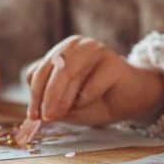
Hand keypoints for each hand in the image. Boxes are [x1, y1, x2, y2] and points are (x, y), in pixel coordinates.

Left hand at [26, 36, 163, 125]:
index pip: (37, 72)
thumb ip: (51, 104)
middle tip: (46, 118)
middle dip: (45, 97)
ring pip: (68, 73)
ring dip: (61, 98)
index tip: (34, 117)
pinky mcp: (113, 62)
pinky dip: (85, 98)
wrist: (130, 101)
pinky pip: (90, 84)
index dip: (33, 95)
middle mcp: (77, 45)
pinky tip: (91, 101)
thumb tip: (37, 112)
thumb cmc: (96, 101)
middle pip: (51, 70)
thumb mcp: (66, 104)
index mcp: (61, 52)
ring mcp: (96, 50)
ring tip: (61, 114)